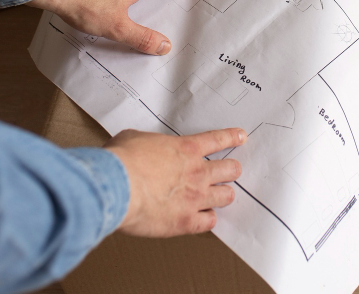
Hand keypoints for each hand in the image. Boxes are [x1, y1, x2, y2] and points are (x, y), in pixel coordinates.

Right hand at [105, 127, 245, 236]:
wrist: (117, 187)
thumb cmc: (121, 161)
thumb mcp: (133, 138)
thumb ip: (146, 143)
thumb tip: (140, 146)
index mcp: (185, 149)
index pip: (217, 140)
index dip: (232, 137)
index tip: (242, 137)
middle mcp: (197, 172)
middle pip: (230, 169)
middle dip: (231, 170)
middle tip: (230, 171)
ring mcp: (195, 198)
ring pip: (226, 196)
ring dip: (224, 195)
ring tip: (222, 196)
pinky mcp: (186, 222)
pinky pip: (209, 222)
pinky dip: (207, 219)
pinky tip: (203, 218)